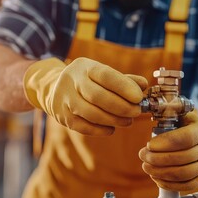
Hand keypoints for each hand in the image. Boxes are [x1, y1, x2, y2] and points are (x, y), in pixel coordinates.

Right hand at [23, 57, 147, 135]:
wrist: (53, 88)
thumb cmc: (87, 81)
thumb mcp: (102, 74)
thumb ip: (124, 80)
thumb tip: (143, 85)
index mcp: (85, 67)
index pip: (105, 75)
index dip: (124, 87)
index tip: (139, 97)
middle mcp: (72, 81)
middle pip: (98, 96)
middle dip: (122, 107)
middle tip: (136, 112)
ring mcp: (64, 100)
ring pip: (91, 113)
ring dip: (114, 120)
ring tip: (127, 121)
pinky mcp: (62, 117)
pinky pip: (84, 127)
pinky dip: (100, 130)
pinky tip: (112, 128)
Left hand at [139, 112, 197, 190]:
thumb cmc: (195, 129)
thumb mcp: (188, 116)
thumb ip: (174, 111)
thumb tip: (160, 105)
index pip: (185, 139)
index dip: (165, 143)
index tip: (149, 144)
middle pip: (182, 158)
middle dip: (157, 158)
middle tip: (142, 155)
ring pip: (183, 174)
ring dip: (161, 172)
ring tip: (146, 166)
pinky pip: (185, 185)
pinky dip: (169, 184)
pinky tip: (156, 177)